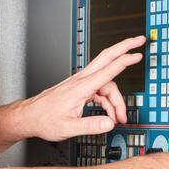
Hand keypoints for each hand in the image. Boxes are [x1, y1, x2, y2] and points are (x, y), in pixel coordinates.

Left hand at [17, 36, 142, 142]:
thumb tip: (110, 123)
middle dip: (125, 47)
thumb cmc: (44, 120)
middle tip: (140, 40)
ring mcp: (79, 83)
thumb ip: (92, 125)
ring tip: (120, 116)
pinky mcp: (78, 89)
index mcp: (80, 87)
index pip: (107, 70)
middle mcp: (80, 81)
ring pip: (106, 82)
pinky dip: (107, 101)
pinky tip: (108, 114)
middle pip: (107, 58)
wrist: (29, 117)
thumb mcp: (68, 128)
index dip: (124, 61)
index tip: (137, 54)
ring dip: (116, 98)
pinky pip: (99, 90)